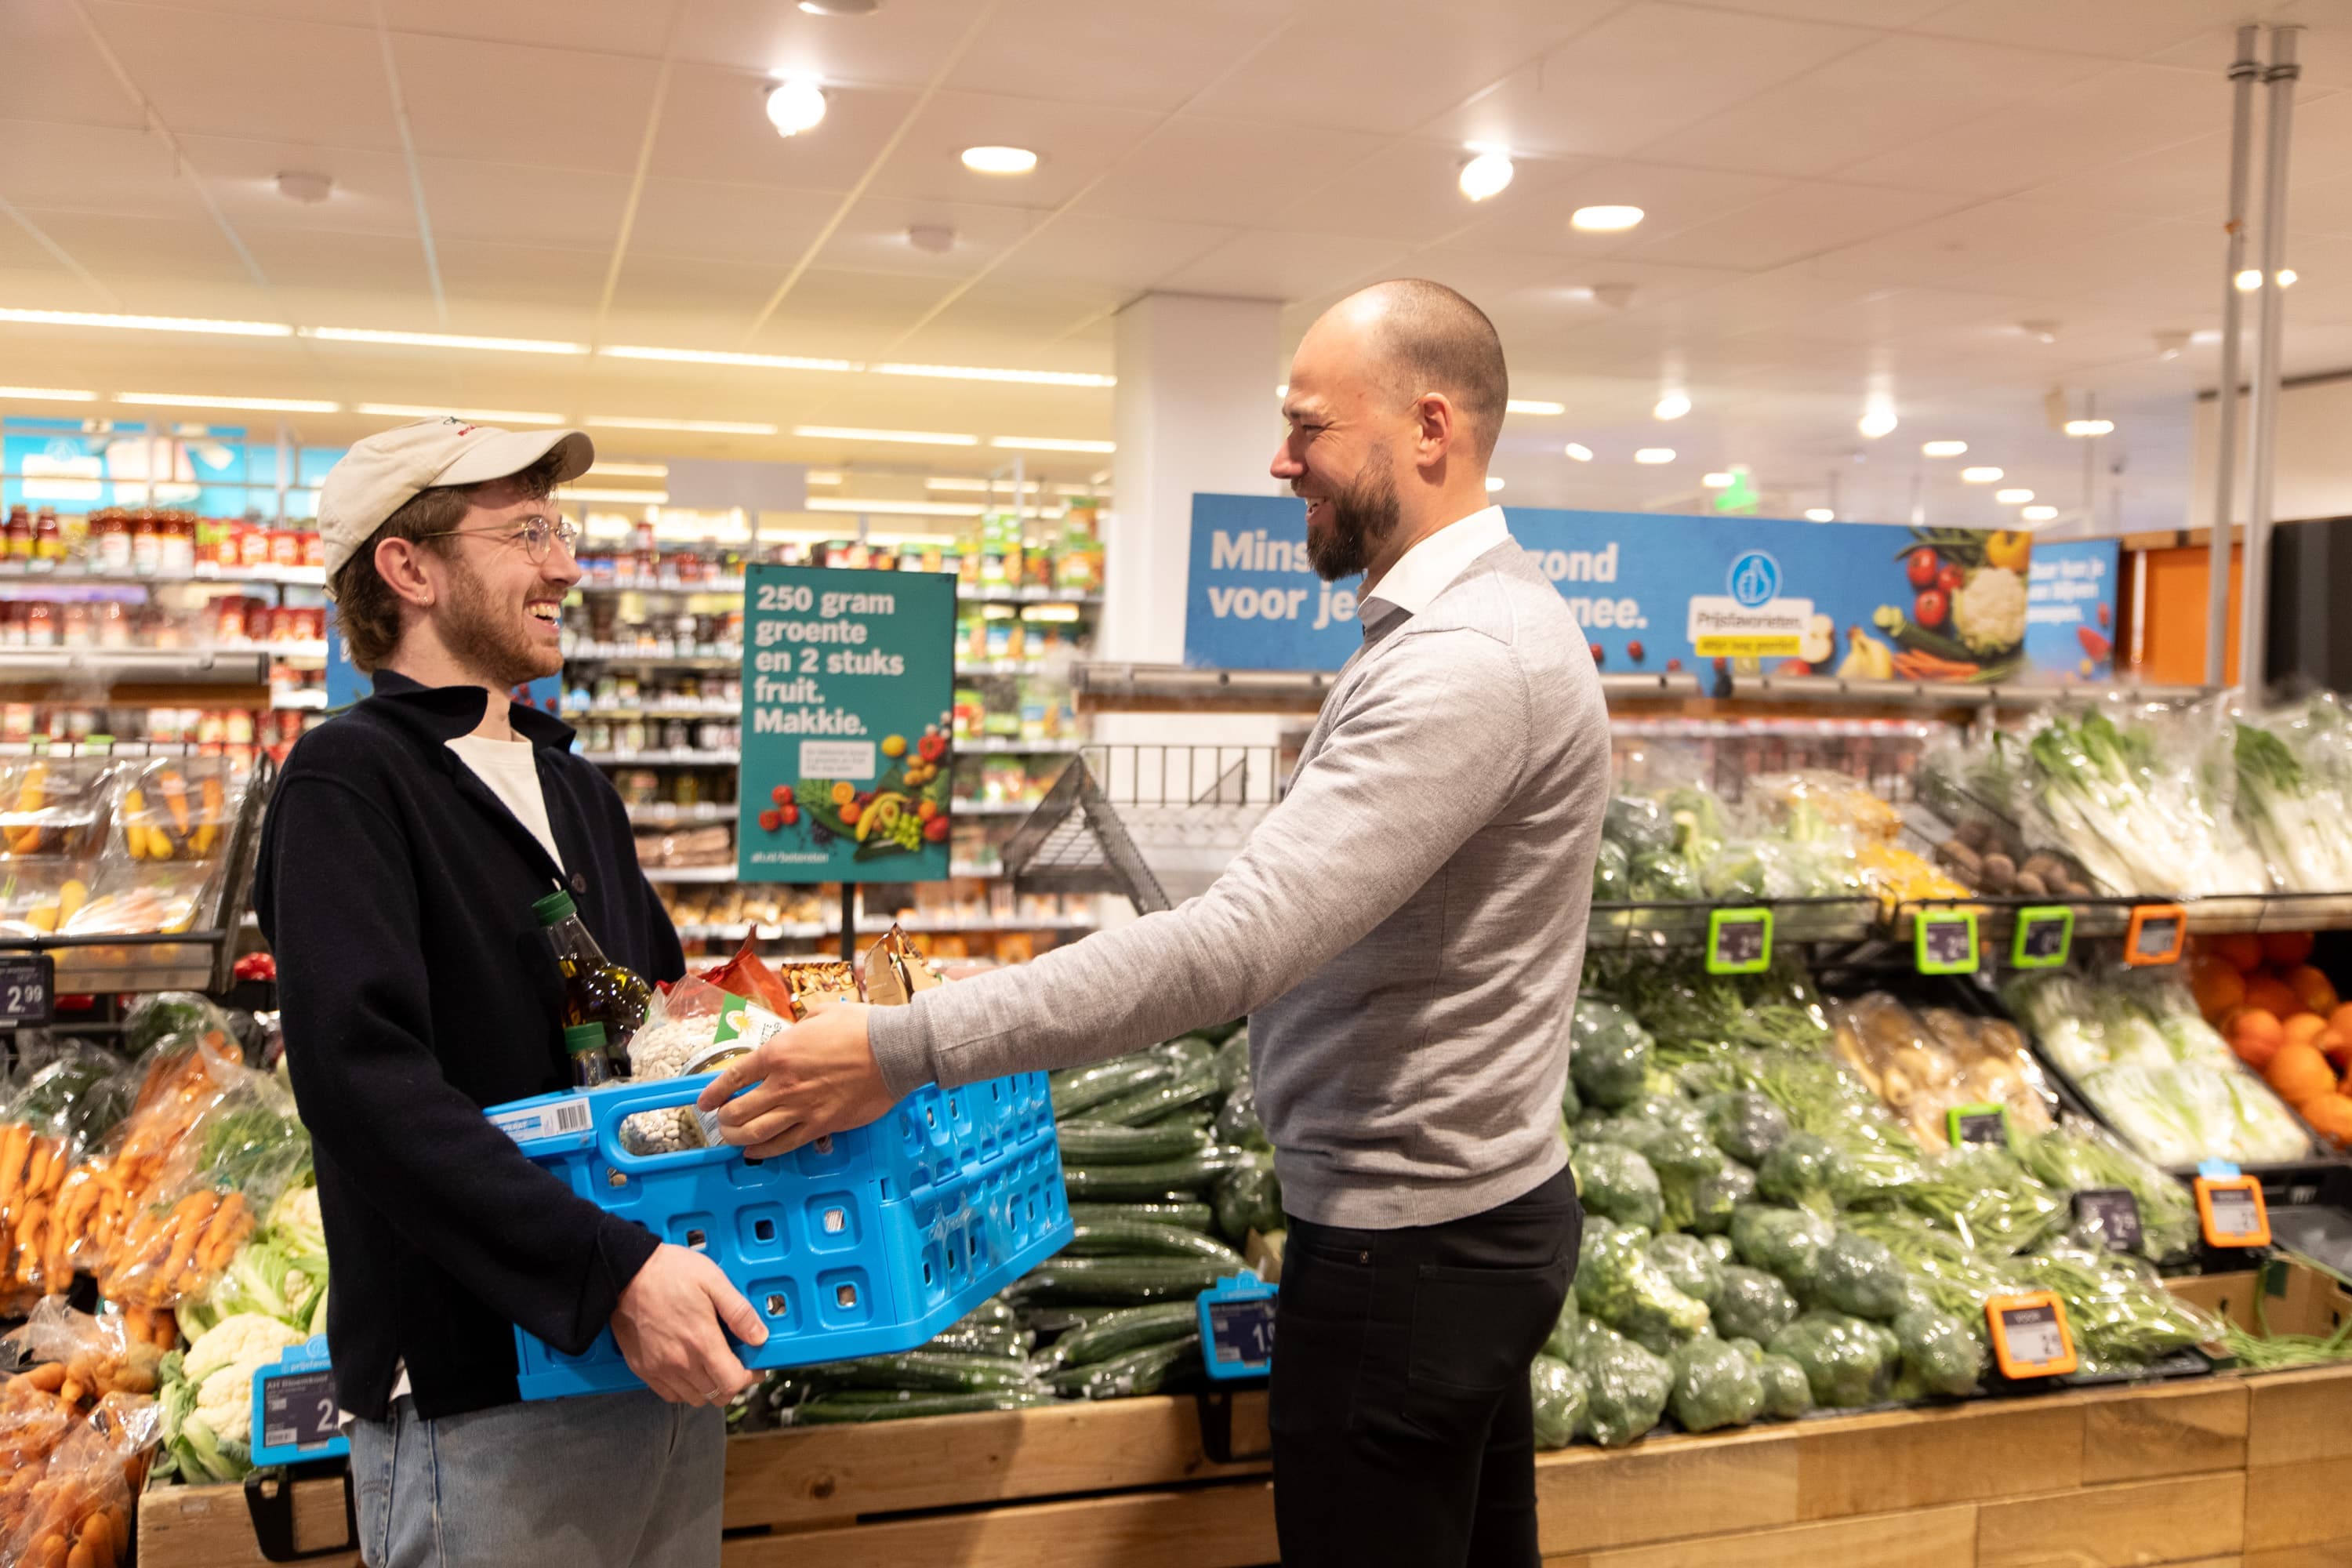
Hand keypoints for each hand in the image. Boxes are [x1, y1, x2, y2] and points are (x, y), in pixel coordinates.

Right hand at [610, 1243, 766, 1405]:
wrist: (625, 1272)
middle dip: (733, 1383)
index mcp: (701, 1340)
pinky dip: (684, 1389)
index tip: (755, 1367)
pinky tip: (689, 1370)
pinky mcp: (642, 1368)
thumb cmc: (670, 1272)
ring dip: (709, 1388)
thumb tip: (759, 1336)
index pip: (733, 1382)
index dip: (750, 1377)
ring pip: (694, 1398)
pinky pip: (669, 1394)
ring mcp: (659, 1368)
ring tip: (713, 1366)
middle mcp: (680, 1361)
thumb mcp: (713, 1281)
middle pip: (716, 1395)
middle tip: (736, 1366)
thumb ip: (739, 1312)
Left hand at [694, 1001, 898, 1158]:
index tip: (705, 1102)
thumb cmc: (860, 1028)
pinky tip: (754, 1152)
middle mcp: (783, 1084)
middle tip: (723, 1120)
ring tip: (733, 1138)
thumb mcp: (819, 1014)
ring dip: (737, 1138)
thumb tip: (791, 1037)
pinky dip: (764, 1152)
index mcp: (778, 1053)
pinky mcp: (821, 1126)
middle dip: (724, 1119)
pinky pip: (784, 1145)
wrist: (893, 1051)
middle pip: (737, 1112)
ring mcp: (801, 1108)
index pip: (733, 1078)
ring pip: (755, 1134)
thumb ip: (797, 1028)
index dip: (713, 1093)